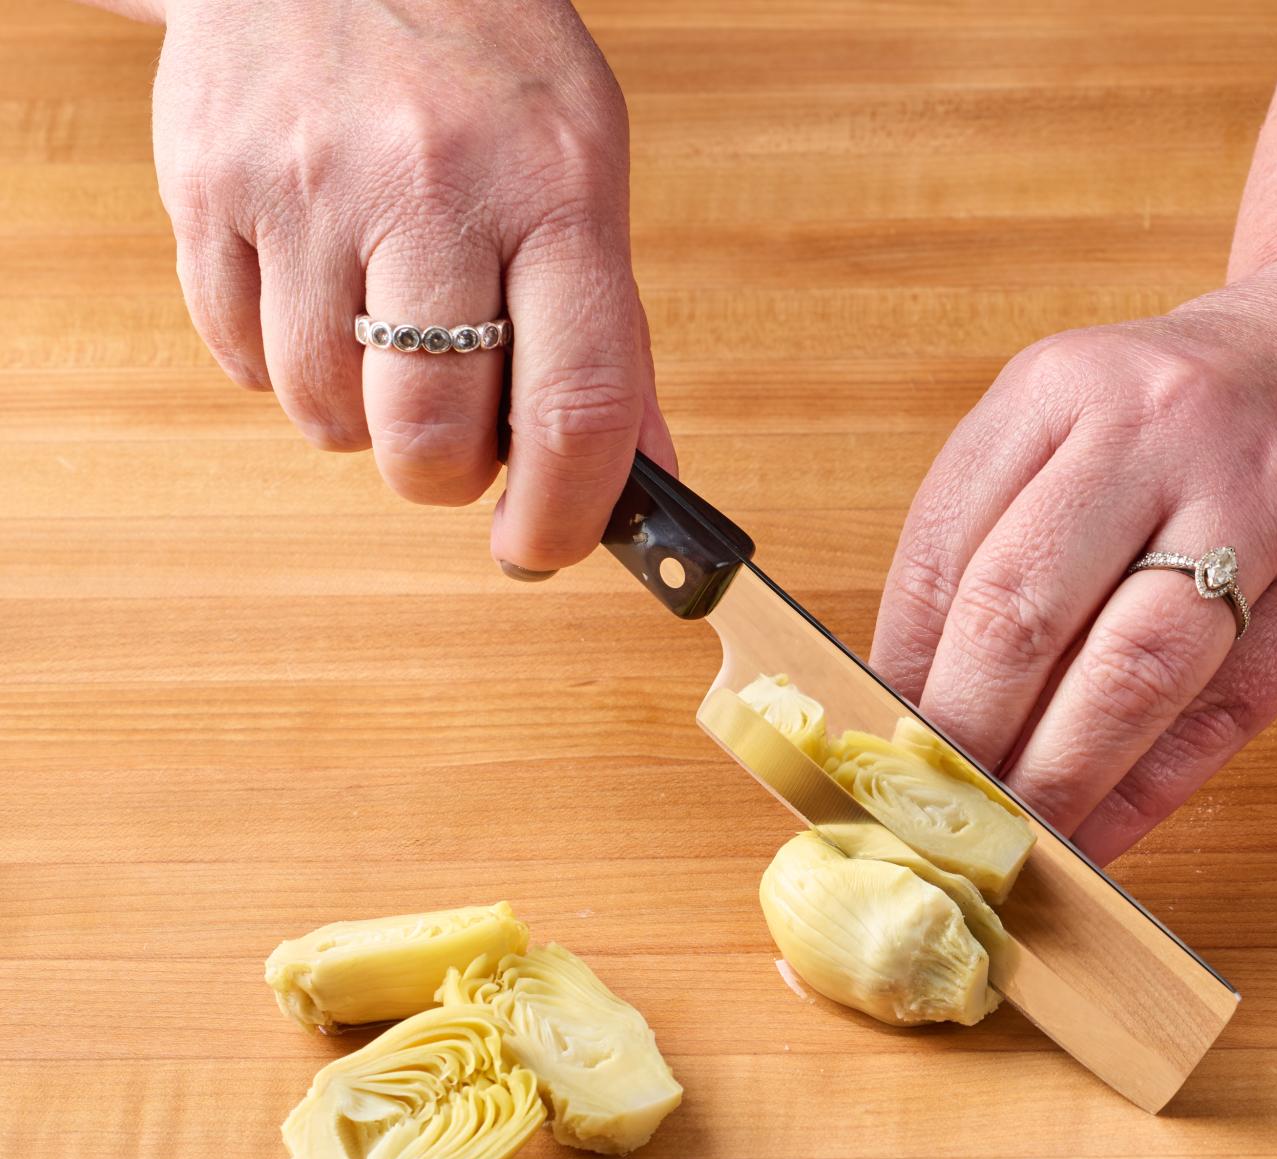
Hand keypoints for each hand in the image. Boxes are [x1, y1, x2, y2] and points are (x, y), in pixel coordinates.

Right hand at [152, 0, 669, 574]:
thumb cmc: (481, 69)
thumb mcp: (584, 170)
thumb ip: (613, 333)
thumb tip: (646, 482)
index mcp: (555, 191)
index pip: (577, 405)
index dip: (567, 516)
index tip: (547, 549)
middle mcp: (429, 188)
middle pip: (429, 436)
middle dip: (449, 476)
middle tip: (461, 440)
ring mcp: (305, 189)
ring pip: (327, 417)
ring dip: (365, 418)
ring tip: (389, 333)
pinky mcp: (208, 190)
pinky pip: (244, 362)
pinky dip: (288, 365)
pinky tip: (321, 292)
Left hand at [871, 261, 1276, 861]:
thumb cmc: (1209, 411)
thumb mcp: (1089, 416)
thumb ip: (1008, 527)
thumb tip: (914, 696)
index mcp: (1063, 387)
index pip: (941, 549)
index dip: (897, 672)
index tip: (872, 753)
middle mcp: (1154, 430)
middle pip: (1022, 611)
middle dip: (963, 737)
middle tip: (930, 819)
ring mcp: (1257, 500)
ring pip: (1130, 671)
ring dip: (1057, 779)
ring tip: (1012, 845)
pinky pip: (1226, 711)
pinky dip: (1150, 790)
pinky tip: (1104, 839)